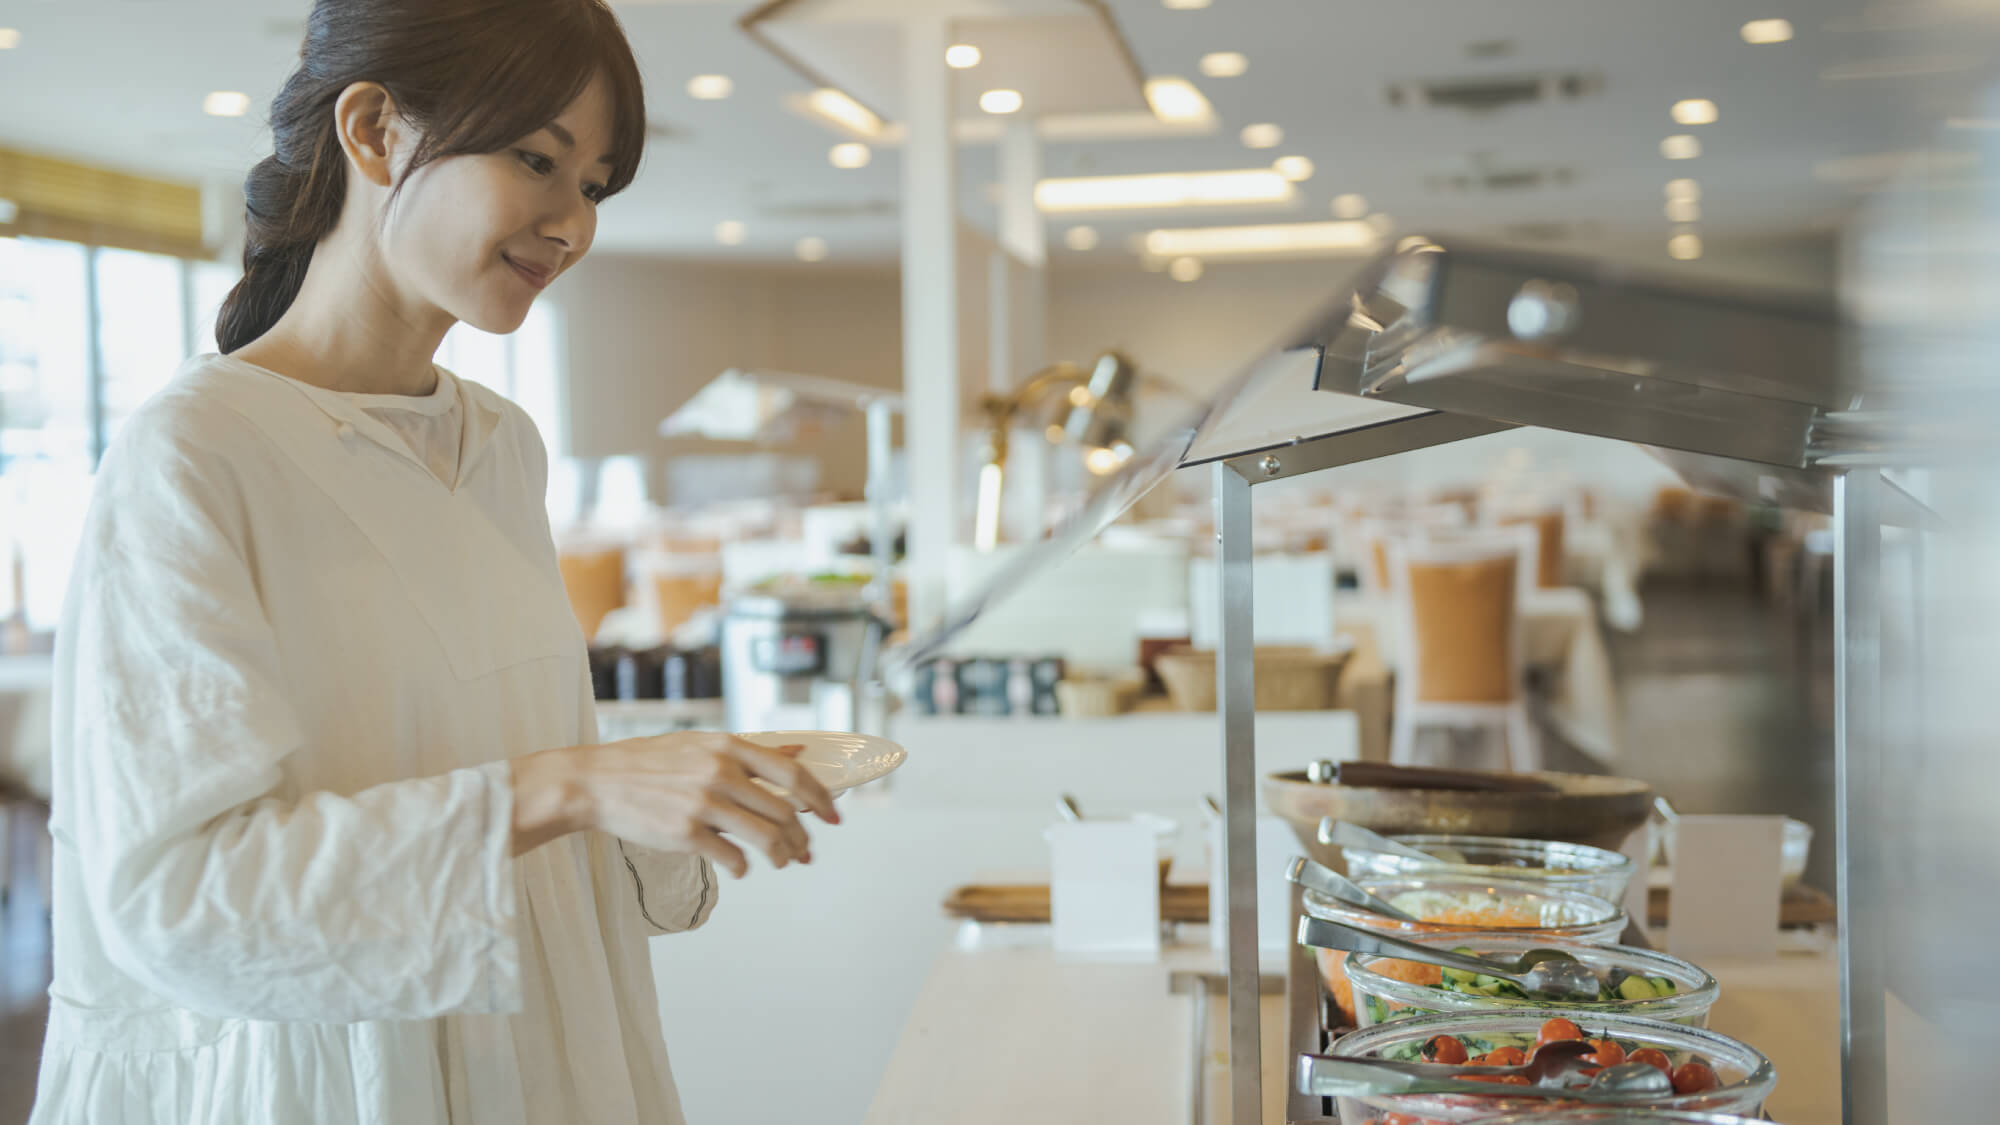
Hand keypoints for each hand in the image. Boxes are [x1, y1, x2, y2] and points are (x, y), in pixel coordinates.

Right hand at [510, 732, 840, 875]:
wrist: (595, 782)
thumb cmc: (649, 763)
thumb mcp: (702, 744)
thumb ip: (750, 752)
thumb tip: (799, 750)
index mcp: (728, 747)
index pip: (792, 773)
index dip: (821, 797)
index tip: (835, 817)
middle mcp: (720, 773)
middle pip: (784, 811)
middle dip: (802, 837)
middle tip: (804, 851)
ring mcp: (703, 804)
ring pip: (766, 837)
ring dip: (782, 855)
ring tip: (782, 862)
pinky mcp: (685, 835)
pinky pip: (732, 858)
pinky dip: (745, 866)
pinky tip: (742, 866)